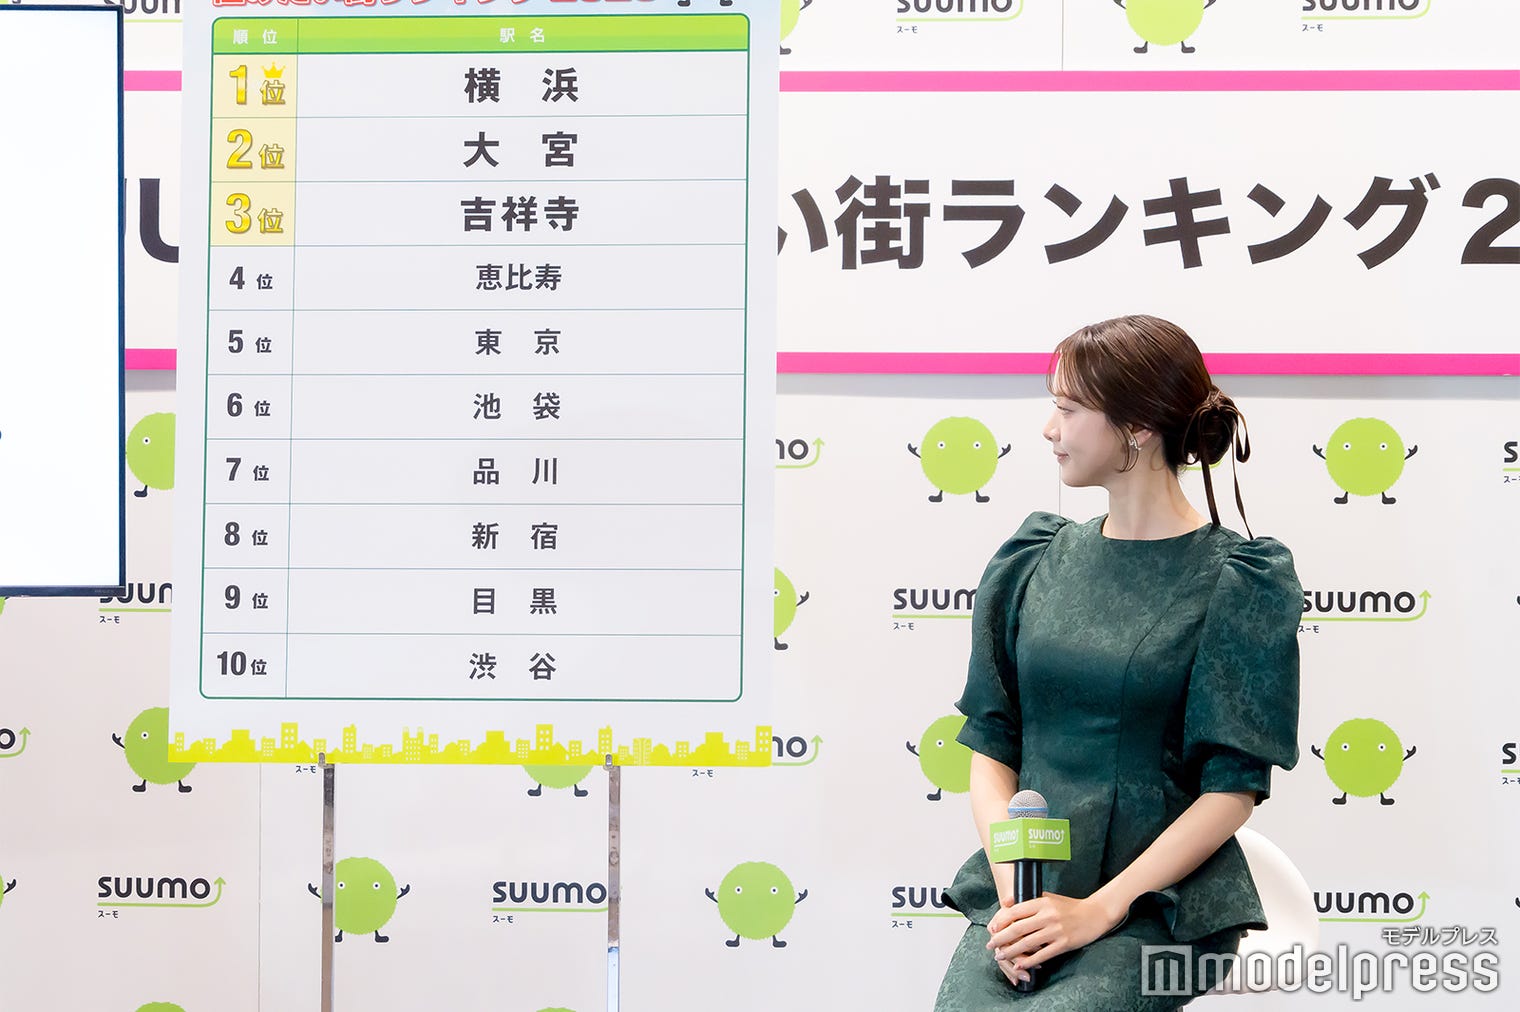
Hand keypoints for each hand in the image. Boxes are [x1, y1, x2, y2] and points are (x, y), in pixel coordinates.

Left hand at [985, 892, 1121, 975]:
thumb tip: (1006, 903)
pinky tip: (1020, 965)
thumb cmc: (1070, 906)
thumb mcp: (1049, 898)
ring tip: (1000, 956)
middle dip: (1001, 938)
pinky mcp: (1064, 943)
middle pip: (1018, 928)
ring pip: (1028, 943)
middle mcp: (1048, 916)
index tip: (992, 928)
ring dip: (1011, 951)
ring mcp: (1056, 930)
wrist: (1095, 914)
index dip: (1002, 921)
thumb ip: (1029, 899)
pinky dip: (1029, 961)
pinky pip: (1043, 954)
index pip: (1016, 911)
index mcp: (1043, 902)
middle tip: (990, 944)